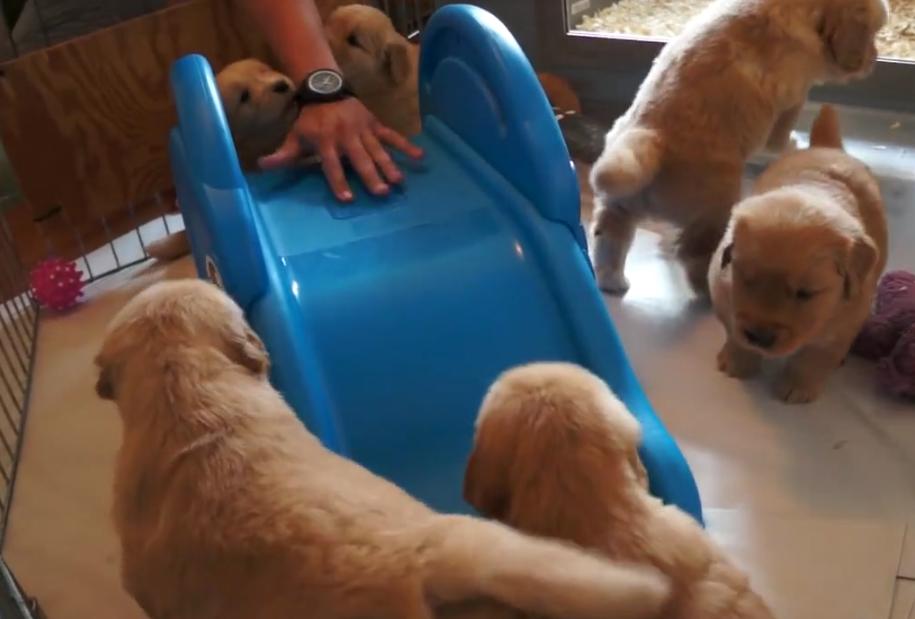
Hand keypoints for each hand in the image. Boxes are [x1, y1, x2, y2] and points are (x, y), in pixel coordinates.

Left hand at [259, 98, 422, 201]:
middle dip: (370, 175)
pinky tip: (419, 156)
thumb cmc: (309, 120)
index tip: (347, 198)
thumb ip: (283, 154)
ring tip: (399, 182)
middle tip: (381, 192)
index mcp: (326, 142)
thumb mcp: (294, 136)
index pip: (332, 165)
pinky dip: (406, 145)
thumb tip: (262, 167)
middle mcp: (346, 136)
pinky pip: (392, 135)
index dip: (338, 181)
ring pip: (378, 149)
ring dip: (389, 165)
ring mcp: (363, 130)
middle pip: (359, 159)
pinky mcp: (375, 124)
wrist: (325, 89)